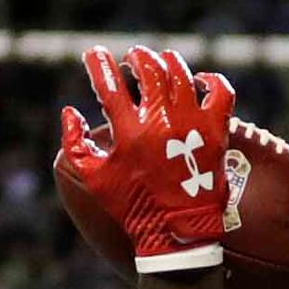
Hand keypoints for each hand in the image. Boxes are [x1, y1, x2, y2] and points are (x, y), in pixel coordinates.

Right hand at [60, 47, 235, 274]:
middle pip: (149, 69)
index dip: (98, 63)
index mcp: (128, 133)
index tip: (94, 54)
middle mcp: (160, 122)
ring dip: (167, 61)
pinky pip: (220, 91)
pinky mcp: (216, 132)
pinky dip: (211, 80)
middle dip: (137, 57)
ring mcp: (191, 124)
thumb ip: (75, 144)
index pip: (109, 84)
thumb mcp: (94, 179)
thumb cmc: (132, 207)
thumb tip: (69, 112)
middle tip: (132, 58)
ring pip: (180, 73)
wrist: (176, 234)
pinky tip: (199, 81)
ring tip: (160, 62)